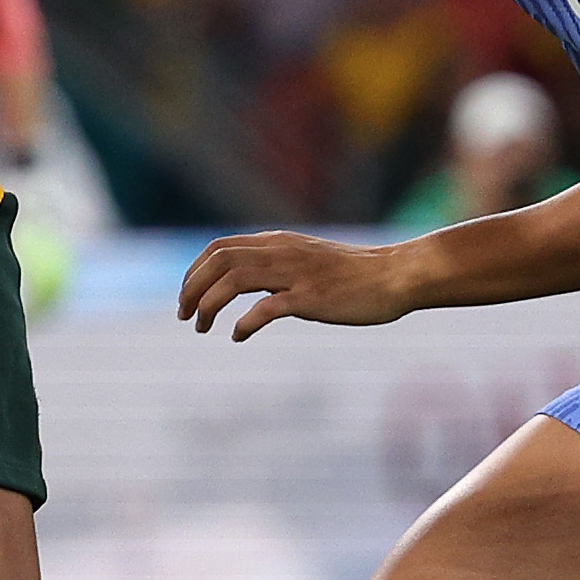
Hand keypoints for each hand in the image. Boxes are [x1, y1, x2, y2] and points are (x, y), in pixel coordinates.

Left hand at [177, 230, 423, 341]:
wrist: (396, 276)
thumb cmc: (354, 274)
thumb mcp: (307, 259)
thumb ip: (277, 264)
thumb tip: (246, 281)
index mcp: (277, 242)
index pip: (219, 247)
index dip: (194, 271)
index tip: (186, 295)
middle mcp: (280, 252)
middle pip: (218, 261)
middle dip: (191, 288)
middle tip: (184, 315)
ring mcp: (295, 274)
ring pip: (232, 280)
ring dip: (208, 305)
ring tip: (201, 327)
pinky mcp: (310, 298)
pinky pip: (265, 308)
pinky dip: (243, 323)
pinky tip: (238, 336)